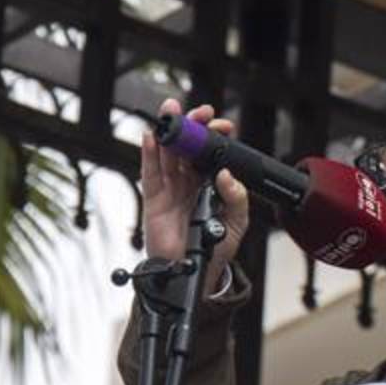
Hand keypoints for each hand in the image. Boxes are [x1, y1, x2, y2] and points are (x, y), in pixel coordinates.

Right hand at [140, 98, 249, 294]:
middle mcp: (189, 183)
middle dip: (192, 126)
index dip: (215, 138)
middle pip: (188, 148)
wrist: (192, 274)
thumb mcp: (235, 224)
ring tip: (171, 110)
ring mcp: (171, 189)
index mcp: (210, 185)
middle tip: (199, 112)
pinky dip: (149, 154)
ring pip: (168, 155)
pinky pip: (150, 173)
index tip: (223, 126)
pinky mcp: (154, 199)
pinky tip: (151, 137)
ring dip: (169, 131)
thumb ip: (236, 199)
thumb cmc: (213, 250)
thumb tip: (226, 175)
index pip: (212, 154)